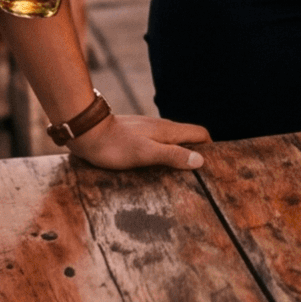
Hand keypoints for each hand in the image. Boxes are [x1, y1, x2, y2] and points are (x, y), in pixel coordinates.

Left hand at [68, 113, 209, 171]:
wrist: (87, 132)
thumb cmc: (116, 146)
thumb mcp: (146, 154)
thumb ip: (173, 155)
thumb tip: (200, 160)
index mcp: (168, 130)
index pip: (200, 133)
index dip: (210, 147)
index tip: (213, 165)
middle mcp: (161, 127)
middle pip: (188, 137)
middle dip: (196, 151)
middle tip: (198, 174)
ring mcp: (148, 130)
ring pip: (172, 140)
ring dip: (179, 153)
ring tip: (179, 174)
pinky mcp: (136, 134)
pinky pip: (158, 143)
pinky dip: (164, 153)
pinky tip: (156, 166)